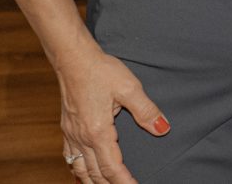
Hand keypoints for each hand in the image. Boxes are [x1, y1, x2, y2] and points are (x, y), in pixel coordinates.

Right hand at [58, 47, 169, 182]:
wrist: (73, 59)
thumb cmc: (101, 71)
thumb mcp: (130, 88)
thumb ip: (147, 111)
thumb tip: (163, 128)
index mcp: (98, 132)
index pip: (112, 167)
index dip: (124, 182)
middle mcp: (82, 138)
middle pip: (95, 173)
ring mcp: (72, 134)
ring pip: (80, 169)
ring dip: (92, 181)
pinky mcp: (68, 128)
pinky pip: (70, 158)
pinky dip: (78, 170)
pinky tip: (82, 172)